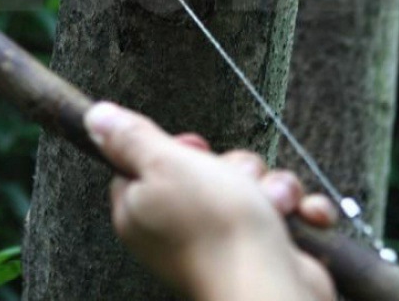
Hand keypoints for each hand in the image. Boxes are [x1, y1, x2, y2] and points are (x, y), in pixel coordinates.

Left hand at [84, 102, 335, 300]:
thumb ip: (130, 139)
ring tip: (276, 206)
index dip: (174, 149)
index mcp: (143, 209)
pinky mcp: (263, 250)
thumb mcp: (165, 163)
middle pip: (206, 169)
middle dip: (237, 167)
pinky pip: (284, 212)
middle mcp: (178, 227)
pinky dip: (299, 212)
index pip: (147, 163)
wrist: (272, 288)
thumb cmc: (216, 225)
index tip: (193, 150)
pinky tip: (304, 217)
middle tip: (238, 182)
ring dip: (273, 188)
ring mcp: (224, 240)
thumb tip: (95, 116)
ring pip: (251, 185)